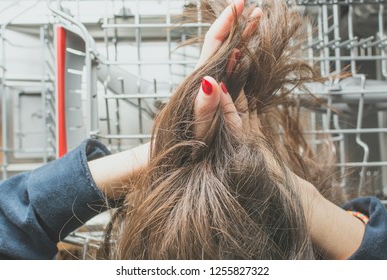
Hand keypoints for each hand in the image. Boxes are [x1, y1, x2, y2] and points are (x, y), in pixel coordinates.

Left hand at [194, 0, 262, 138]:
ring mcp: (213, 86)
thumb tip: (210, 80)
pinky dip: (241, 56)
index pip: (214, 44)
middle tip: (256, 9)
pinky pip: (232, 71)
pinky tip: (246, 52)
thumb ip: (203, 105)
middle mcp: (206, 79)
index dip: (227, 23)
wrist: (180, 155)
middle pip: (223, 45)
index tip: (240, 4)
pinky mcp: (219, 96)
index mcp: (201, 81)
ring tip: (257, 22)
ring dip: (242, 38)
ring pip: (229, 55)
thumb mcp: (198, 126)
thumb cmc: (188, 143)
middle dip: (238, 25)